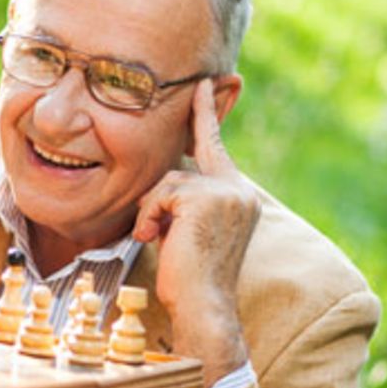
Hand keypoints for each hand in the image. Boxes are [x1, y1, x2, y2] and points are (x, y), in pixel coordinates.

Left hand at [131, 79, 260, 387]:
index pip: (214, 145)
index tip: (204, 81)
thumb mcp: (187, 229)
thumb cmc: (188, 276)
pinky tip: (155, 239)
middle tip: (161, 214)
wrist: (203, 307)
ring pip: (165, 182)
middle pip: (178, 168)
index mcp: (237, 195)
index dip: (205, 112)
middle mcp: (238, 189)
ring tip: (159, 240)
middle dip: (159, 197)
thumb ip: (183, 199)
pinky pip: (159, 195)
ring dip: (151, 213)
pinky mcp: (206, 198)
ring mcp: (226, 192)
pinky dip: (148, 218)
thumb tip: (166, 181)